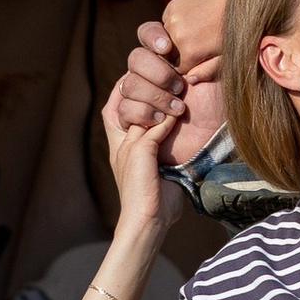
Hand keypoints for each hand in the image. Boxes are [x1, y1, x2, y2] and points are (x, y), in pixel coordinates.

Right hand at [99, 74, 177, 258]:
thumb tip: (181, 126)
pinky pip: (155, 125)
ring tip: (177, 91)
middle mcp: (119, 139)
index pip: (118, 100)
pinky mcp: (137, 151)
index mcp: (120, 141)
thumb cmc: (157, 197)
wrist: (148, 221)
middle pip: (125, 95)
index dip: (133, 85)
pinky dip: (168, 119)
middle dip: (147, 83)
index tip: (156, 77)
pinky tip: (179, 113)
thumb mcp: (159, 164)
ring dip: (159, 96)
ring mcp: (126, 144)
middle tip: (171, 80)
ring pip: (138, 104)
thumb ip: (163, 143)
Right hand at [120, 17, 225, 165]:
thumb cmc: (216, 104)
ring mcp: (138, 94)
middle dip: (158, 73)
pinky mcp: (131, 117)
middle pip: (136, 58)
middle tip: (179, 87)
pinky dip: (144, 113)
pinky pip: (125, 108)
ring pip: (130, 84)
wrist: (210, 138)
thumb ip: (205, 55)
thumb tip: (185, 50)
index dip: (152, 36)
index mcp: (167, 55)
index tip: (167, 47)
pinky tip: (161, 120)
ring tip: (178, 109)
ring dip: (155, 97)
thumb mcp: (219, 74)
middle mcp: (149, 71)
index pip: (147, 33)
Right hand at [163, 0, 232, 86]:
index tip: (201, 60)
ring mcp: (173, 20)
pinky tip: (193, 21)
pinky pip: (167, 23)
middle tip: (200, 45)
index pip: (178, 70)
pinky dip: (176, 25)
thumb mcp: (228, 56)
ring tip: (198, 32)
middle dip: (181, 54)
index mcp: (190, 53)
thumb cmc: (237, 31)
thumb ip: (208, 71)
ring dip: (176, 39)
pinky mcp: (172, 7)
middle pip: (170, 55)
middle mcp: (177, 37)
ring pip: (166, 39)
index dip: (189, 67)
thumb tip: (190, 80)